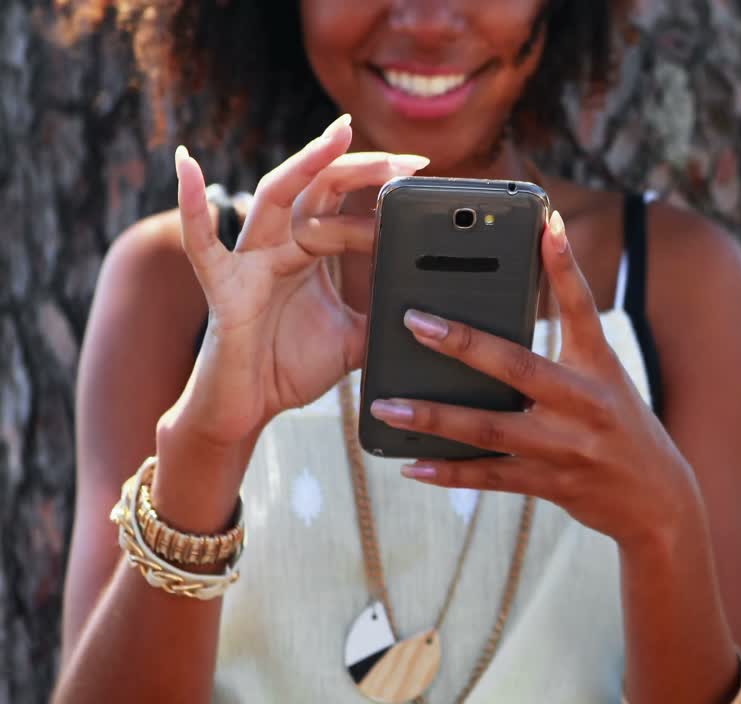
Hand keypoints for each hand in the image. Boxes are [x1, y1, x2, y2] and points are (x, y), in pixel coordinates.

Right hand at [171, 115, 428, 447]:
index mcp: (309, 252)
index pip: (346, 205)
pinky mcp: (223, 287)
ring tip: (338, 134)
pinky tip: (186, 165)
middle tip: (406, 159)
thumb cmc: (290, 367)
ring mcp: (249, 261)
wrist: (248, 409)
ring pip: (276, 198)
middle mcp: (279, 245)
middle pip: (319, 189)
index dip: (380, 192)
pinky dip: (191, 204)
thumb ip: (385, 315)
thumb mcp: (355, 338)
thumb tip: (432, 307)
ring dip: (308, 164)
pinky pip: (203, 244)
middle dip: (361, 168)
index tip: (422, 177)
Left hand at [369, 211, 700, 547]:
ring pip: (489, 428)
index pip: (582, 307)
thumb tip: (507, 307)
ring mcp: (566, 446)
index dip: (565, 265)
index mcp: (599, 366)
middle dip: (463, 343)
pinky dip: (449, 471)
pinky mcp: (551, 484)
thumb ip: (564, 345)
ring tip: (386, 406)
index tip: (547, 223)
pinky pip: (490, 476)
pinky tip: (412, 464)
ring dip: (434, 417)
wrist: (658, 499)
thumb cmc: (621, 427)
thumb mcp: (605, 379)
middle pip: (518, 366)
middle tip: (414, 321)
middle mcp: (584, 403)